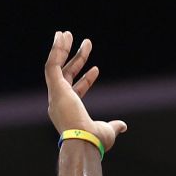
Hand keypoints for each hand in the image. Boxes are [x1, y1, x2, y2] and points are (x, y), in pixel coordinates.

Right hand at [45, 31, 127, 149]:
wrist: (84, 142)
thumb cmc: (94, 141)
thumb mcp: (107, 131)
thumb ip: (114, 126)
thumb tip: (123, 126)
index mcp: (69, 111)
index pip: (76, 90)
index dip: (86, 79)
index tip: (97, 68)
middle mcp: (59, 102)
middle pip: (66, 75)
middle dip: (74, 58)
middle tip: (84, 42)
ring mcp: (56, 94)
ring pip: (55, 67)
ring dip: (60, 49)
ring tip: (65, 33)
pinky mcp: (55, 87)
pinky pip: (52, 65)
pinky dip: (55, 50)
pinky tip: (60, 36)